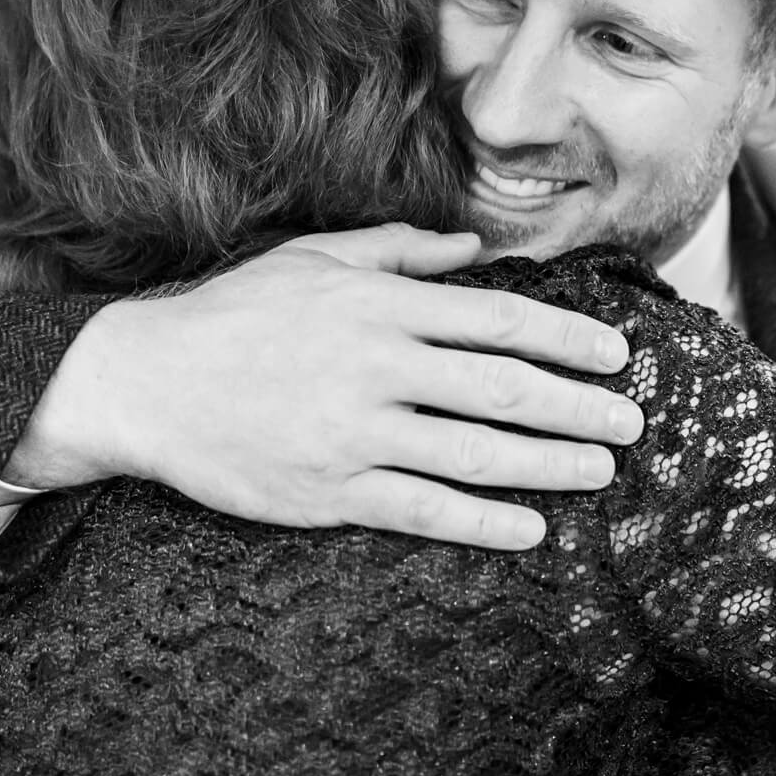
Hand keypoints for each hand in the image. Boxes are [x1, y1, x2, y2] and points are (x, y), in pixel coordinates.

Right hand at [5, 223, 641, 548]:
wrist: (143, 382)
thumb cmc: (232, 313)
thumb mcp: (313, 260)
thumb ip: (399, 251)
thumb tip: (473, 247)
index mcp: (378, 306)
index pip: (497, 319)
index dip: (566, 337)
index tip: (615, 354)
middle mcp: (374, 367)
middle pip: (501, 388)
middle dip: (578, 406)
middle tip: (632, 422)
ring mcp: (352, 433)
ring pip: (474, 453)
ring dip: (549, 465)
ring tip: (600, 471)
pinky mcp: (328, 492)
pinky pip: (420, 509)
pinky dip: (482, 521)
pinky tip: (529, 528)